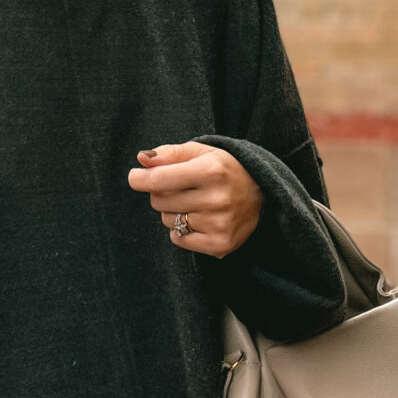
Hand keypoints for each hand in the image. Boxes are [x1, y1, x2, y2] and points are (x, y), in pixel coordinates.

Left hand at [126, 141, 262, 258]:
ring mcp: (219, 224)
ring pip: (168, 221)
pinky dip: (182, 231)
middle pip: (159, 201)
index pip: (160, 179)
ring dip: (174, 212)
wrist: (262, 195)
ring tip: (196, 203)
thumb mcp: (201, 152)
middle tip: (181, 188)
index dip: (140, 179)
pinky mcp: (220, 244)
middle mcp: (217, 198)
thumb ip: (170, 154)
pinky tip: (201, 220)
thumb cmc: (224, 170)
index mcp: (212, 170)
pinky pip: (179, 239)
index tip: (135, 177)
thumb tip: (142, 159)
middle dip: (162, 193)